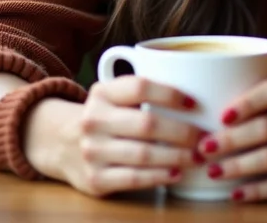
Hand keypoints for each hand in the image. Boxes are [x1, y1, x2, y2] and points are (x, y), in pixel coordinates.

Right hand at [24, 76, 203, 197]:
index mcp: (102, 93)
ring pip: (143, 154)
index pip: (140, 87)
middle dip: (183, 132)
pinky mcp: (95, 179)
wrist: (61, 143)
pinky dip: (159, 176)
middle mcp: (94, 120)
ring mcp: (92, 151)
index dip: (171, 94)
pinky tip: (176, 173)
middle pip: (147, 124)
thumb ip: (144, 91)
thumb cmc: (106, 117)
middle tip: (205, 137)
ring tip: (198, 156)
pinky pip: (133, 178)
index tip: (195, 103)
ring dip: (177, 156)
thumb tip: (200, 90)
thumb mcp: (114, 95)